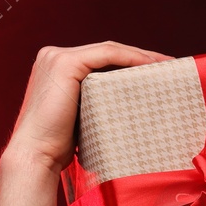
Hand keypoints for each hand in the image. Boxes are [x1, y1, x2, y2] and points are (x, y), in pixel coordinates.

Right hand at [3, 41, 172, 172]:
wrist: (37, 155)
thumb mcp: (82, 116)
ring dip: (141, 56)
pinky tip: (151, 66)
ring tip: (166, 66)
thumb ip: (96, 102)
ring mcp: (58, 57)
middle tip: (168, 67)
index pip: (100, 59)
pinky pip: (106, 55)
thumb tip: (128, 106)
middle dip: (140, 57)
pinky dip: (131, 59)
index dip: (130, 62)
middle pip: (107, 52)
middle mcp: (55, 56)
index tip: (157, 71)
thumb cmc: (59, 146)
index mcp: (57, 66)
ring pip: (109, 51)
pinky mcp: (65, 63)